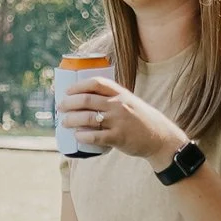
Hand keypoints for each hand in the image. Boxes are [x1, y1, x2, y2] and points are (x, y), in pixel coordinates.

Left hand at [59, 73, 187, 166]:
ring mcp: (118, 121)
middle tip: (60, 107)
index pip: (96, 83)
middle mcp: (118, 105)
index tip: (67, 91)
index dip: (79, 85)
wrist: (160, 137)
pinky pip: (95, 136)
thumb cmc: (141, 120)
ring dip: (71, 120)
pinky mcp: (118, 137)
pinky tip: (77, 136)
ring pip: (87, 118)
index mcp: (121, 93)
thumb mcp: (130, 102)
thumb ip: (113, 99)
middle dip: (69, 103)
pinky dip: (83, 136)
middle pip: (87, 100)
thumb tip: (87, 101)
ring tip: (64, 122)